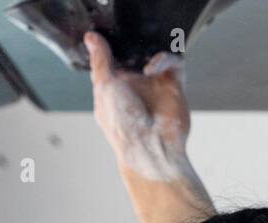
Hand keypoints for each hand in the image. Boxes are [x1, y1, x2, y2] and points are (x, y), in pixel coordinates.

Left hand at [85, 30, 192, 179]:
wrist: (151, 146)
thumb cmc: (121, 124)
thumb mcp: (103, 85)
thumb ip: (100, 60)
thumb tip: (91, 38)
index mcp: (114, 85)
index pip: (112, 57)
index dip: (111, 44)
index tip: (107, 32)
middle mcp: (136, 84)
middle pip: (136, 52)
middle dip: (134, 42)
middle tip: (131, 36)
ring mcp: (156, 85)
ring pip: (156, 54)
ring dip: (151, 48)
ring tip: (143, 55)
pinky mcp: (176, 86)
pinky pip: (175, 63)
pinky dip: (165, 59)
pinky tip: (152, 68)